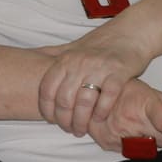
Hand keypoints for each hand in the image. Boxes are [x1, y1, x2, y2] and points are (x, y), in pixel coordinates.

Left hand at [38, 26, 155, 136]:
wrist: (132, 32)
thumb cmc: (101, 43)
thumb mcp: (72, 47)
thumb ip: (52, 55)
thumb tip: (29, 57)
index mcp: (65, 59)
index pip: (47, 89)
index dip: (47, 109)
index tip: (51, 120)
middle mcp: (79, 63)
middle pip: (64, 100)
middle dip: (65, 120)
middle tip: (70, 129)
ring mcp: (99, 67)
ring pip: (84, 102)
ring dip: (82, 121)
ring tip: (83, 129)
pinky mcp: (120, 72)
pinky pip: (108, 97)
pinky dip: (102, 112)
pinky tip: (99, 119)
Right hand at [84, 80, 161, 154]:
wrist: (88, 93)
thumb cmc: (120, 89)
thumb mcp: (147, 90)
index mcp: (143, 104)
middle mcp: (131, 120)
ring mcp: (118, 133)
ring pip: (147, 148)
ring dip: (151, 141)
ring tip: (145, 128)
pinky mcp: (108, 143)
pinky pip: (131, 152)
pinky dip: (135, 145)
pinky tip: (131, 133)